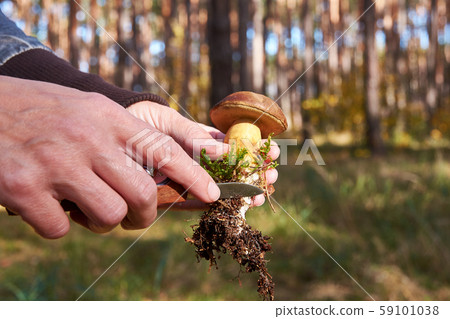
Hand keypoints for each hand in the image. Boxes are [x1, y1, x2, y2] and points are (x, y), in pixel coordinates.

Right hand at [0, 76, 221, 237]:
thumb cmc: (45, 112)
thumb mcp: (90, 109)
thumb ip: (126, 135)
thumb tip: (168, 167)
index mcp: (109, 118)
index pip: (164, 150)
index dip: (193, 176)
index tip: (211, 195)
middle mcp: (88, 139)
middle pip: (142, 195)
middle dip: (144, 215)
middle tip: (135, 217)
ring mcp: (56, 164)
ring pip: (108, 216)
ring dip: (101, 221)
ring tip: (84, 206)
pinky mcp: (24, 189)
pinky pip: (61, 228)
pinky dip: (58, 224)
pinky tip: (46, 204)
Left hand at [127, 101, 278, 209]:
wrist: (103, 132)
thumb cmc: (137, 119)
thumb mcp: (168, 121)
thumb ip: (192, 136)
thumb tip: (223, 151)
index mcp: (198, 140)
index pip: (232, 147)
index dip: (253, 151)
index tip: (271, 152)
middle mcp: (193, 161)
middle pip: (230, 170)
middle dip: (253, 174)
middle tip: (271, 177)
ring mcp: (182, 179)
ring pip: (216, 188)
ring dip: (240, 192)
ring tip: (259, 194)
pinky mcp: (167, 196)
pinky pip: (191, 202)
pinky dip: (210, 205)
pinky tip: (230, 204)